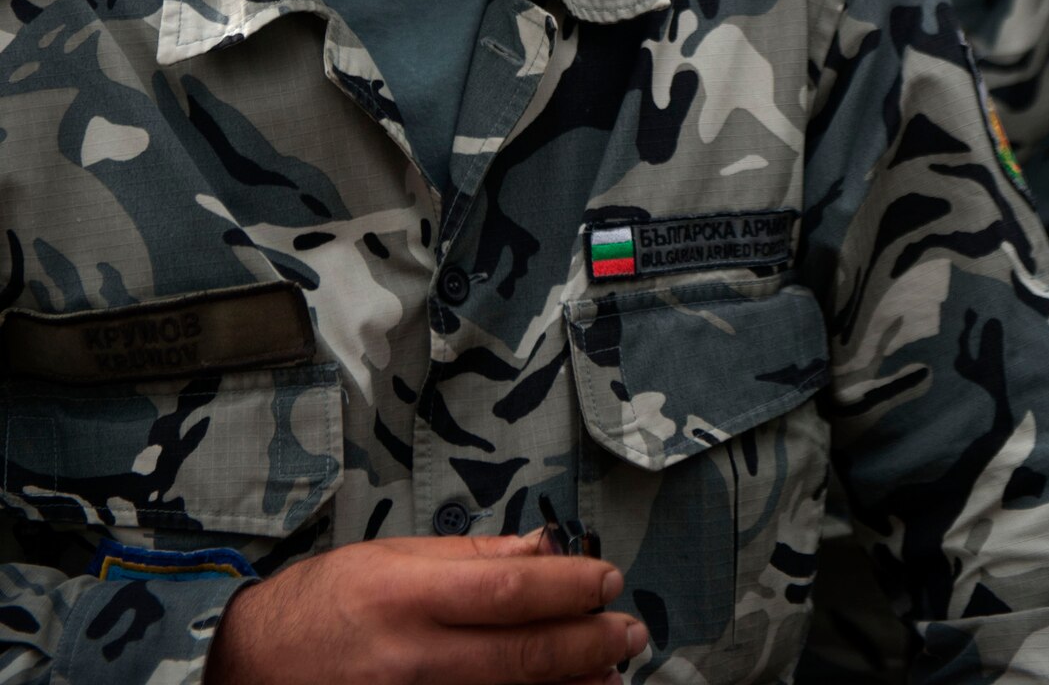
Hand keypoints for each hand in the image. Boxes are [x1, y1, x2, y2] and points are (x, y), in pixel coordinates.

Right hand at [204, 530, 647, 684]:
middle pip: (520, 651)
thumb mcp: (384, 557)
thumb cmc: (316, 608)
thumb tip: (535, 546)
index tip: (607, 577)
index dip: (567, 584)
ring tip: (613, 673)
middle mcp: (411, 656)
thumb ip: (465, 557)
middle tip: (630, 630)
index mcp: (405, 594)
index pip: (507, 588)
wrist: (249, 674)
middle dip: (587, 641)